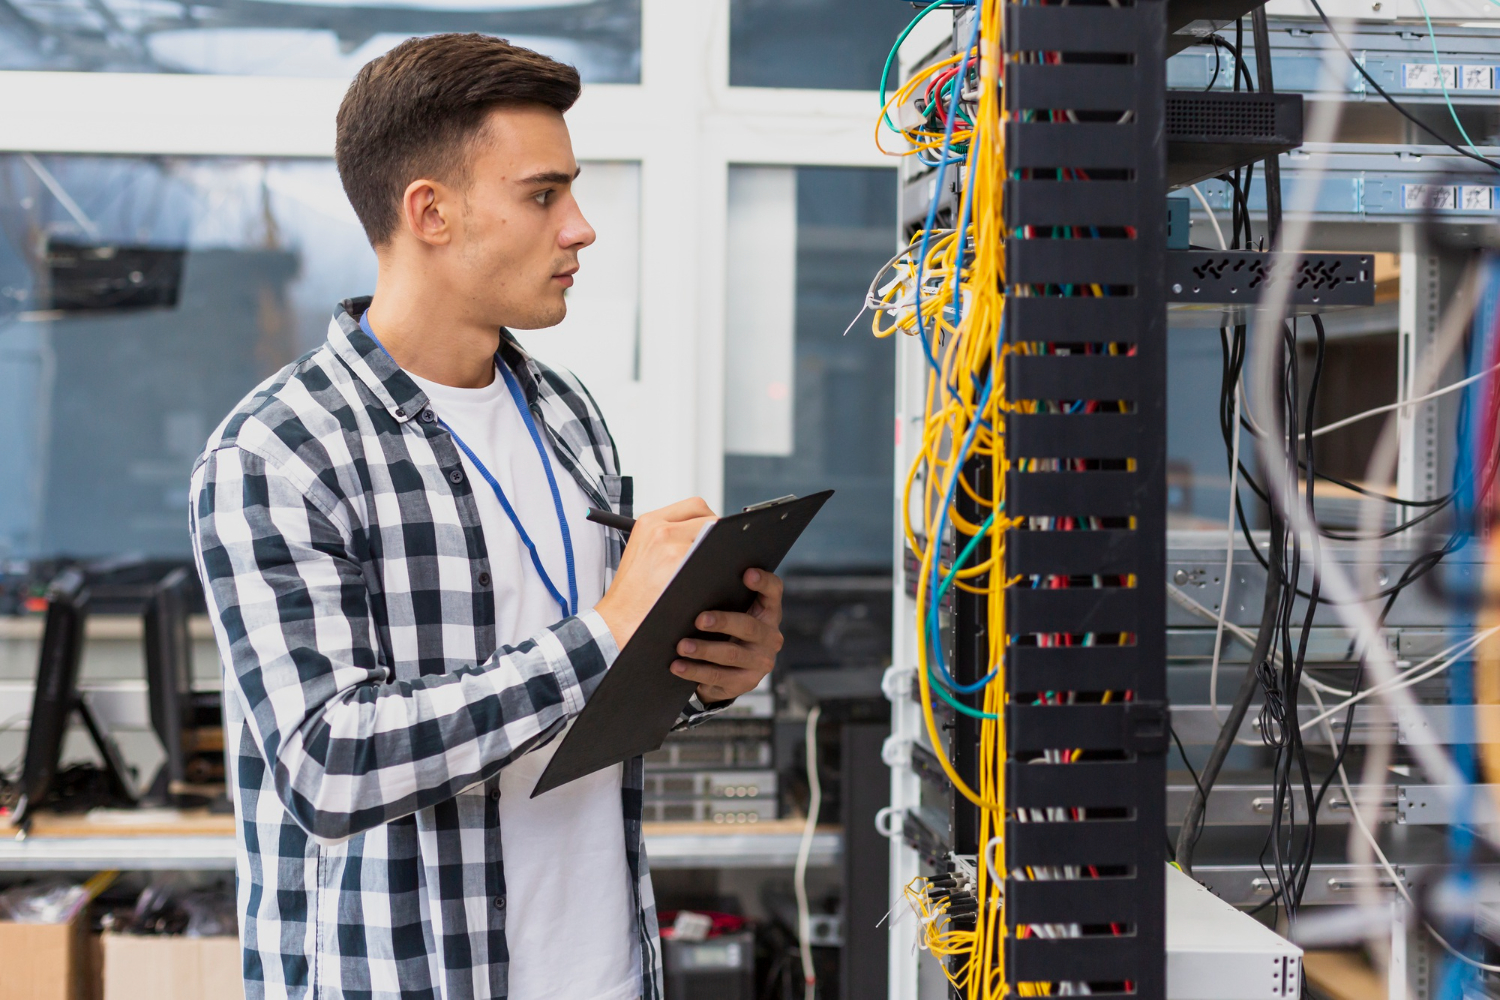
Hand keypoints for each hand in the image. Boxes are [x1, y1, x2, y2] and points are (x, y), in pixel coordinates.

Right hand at [594, 497, 716, 648]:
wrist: (617, 623)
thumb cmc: (632, 595)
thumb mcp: (642, 553)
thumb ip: (669, 538)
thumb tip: (705, 534)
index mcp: (649, 522)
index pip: (694, 507)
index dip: (708, 521)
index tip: (712, 535)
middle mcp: (660, 529)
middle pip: (709, 518)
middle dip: (718, 535)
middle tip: (719, 554)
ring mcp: (672, 547)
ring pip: (716, 538)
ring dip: (721, 552)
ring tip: (718, 568)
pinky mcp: (682, 567)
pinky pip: (715, 561)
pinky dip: (719, 570)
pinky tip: (716, 582)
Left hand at [670, 568, 783, 704]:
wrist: (728, 672)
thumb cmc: (726, 631)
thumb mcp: (731, 611)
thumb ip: (723, 596)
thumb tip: (691, 581)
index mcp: (768, 612)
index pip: (774, 592)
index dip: (763, 582)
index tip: (747, 573)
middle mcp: (770, 637)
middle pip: (749, 626)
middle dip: (723, 622)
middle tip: (699, 619)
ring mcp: (759, 661)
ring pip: (731, 654)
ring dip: (704, 650)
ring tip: (682, 646)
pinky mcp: (745, 682)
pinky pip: (718, 676)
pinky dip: (695, 671)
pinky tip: (678, 666)